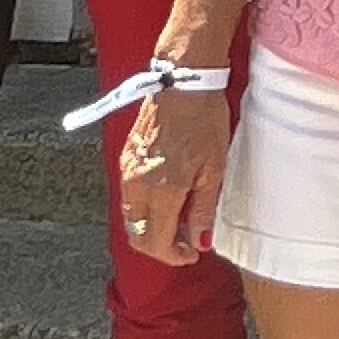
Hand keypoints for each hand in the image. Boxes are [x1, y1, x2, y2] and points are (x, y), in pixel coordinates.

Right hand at [117, 85, 231, 265]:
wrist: (184, 82)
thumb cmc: (204, 119)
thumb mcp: (213, 169)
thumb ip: (203, 209)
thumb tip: (200, 241)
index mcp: (161, 191)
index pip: (156, 243)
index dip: (173, 255)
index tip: (191, 253)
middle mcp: (137, 185)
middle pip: (137, 236)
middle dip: (160, 246)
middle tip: (186, 241)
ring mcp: (127, 172)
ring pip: (131, 218)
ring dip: (151, 228)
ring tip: (179, 219)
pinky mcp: (125, 159)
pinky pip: (129, 197)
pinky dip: (144, 209)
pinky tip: (167, 199)